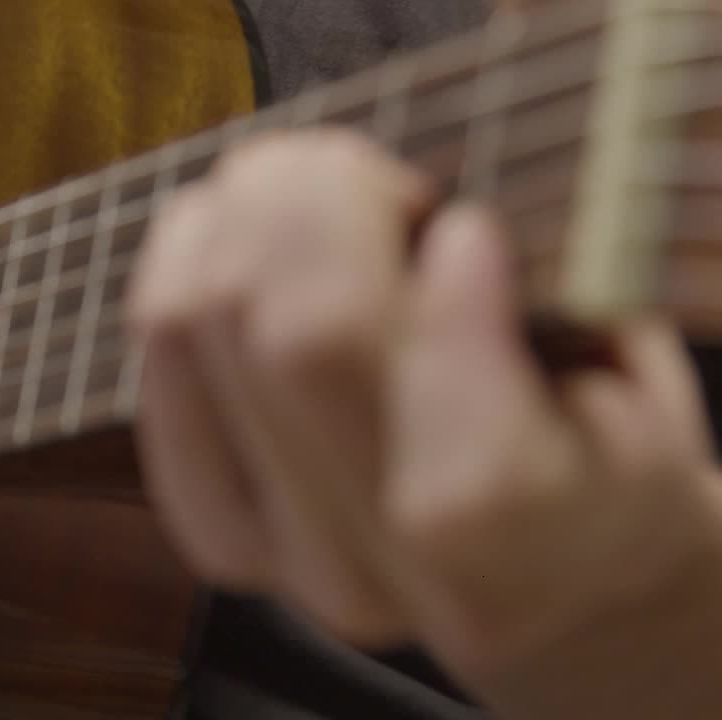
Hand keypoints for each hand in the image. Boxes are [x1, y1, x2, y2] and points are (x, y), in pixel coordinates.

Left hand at [127, 129, 721, 715]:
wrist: (528, 567)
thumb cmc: (589, 448)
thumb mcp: (627, 385)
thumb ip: (553, 321)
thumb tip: (442, 239)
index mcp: (518, 566)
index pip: (465, 477)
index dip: (460, 319)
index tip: (475, 233)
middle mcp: (376, 582)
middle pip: (303, 338)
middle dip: (327, 198)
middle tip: (370, 171)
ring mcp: (271, 555)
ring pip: (200, 318)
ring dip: (246, 208)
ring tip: (309, 190)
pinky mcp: (204, 515)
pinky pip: (157, 337)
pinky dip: (190, 250)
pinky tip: (243, 236)